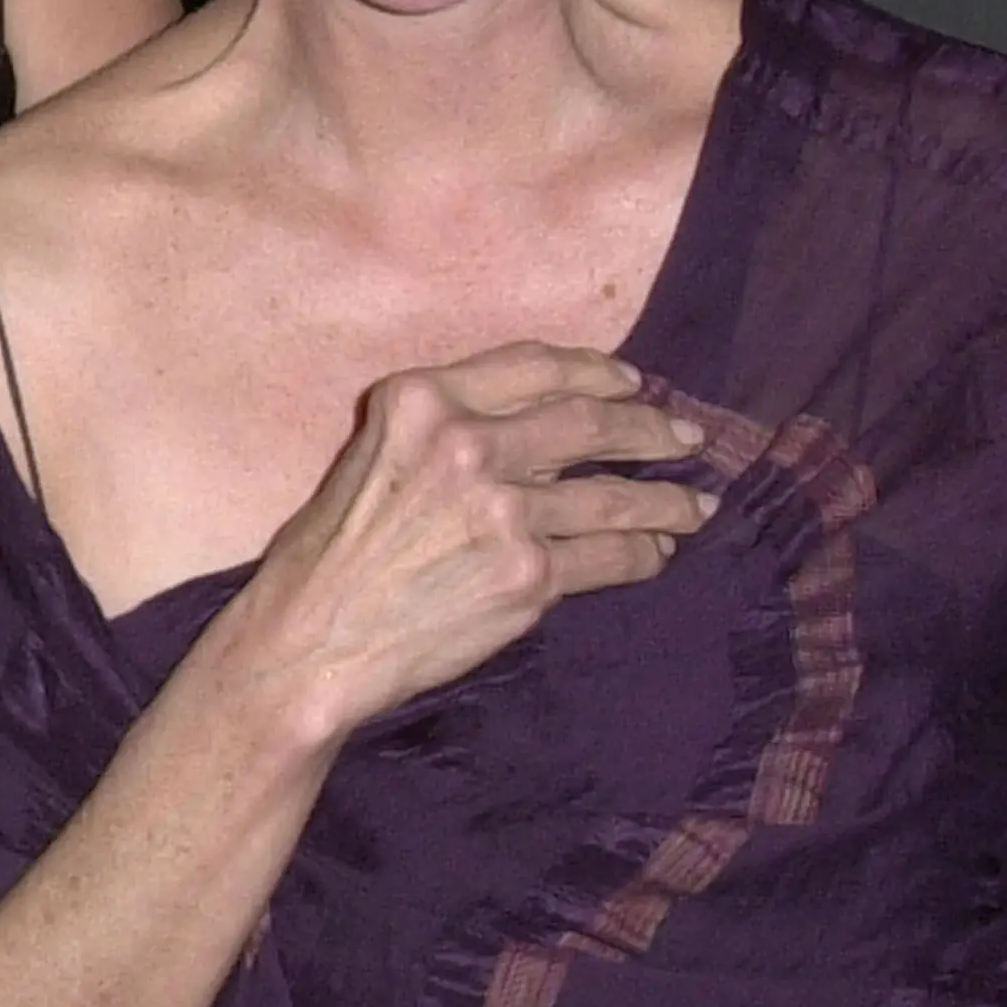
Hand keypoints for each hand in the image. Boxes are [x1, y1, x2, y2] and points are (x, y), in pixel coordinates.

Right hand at [228, 345, 710, 747]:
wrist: (310, 640)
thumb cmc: (326, 555)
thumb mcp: (371, 455)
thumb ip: (442, 431)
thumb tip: (533, 432)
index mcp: (421, 401)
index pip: (533, 367)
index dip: (595, 371)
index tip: (631, 383)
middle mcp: (466, 443)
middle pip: (589, 422)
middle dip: (650, 429)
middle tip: (686, 437)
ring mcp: (503, 510)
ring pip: (615, 494)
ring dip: (668, 499)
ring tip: (696, 505)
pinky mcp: (529, 575)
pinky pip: (612, 557)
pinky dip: (644, 554)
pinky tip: (657, 552)